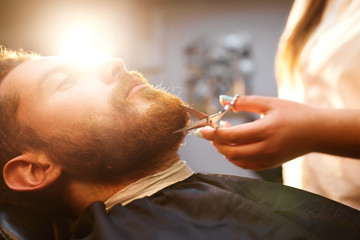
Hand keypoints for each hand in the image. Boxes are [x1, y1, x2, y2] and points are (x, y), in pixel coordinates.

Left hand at [196, 95, 317, 169]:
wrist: (317, 132)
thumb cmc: (294, 113)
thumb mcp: (270, 102)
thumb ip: (244, 101)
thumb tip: (221, 99)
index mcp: (265, 130)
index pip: (231, 136)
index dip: (213, 134)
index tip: (201, 129)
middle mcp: (266, 148)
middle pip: (230, 152)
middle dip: (216, 142)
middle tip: (211, 130)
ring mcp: (268, 159)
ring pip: (236, 160)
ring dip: (224, 149)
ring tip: (223, 134)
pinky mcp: (269, 165)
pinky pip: (245, 165)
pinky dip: (234, 157)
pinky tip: (233, 145)